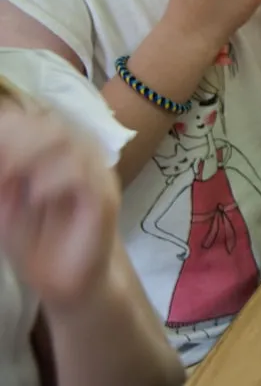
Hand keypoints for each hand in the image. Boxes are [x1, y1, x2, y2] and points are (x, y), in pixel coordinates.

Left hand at [0, 96, 118, 307]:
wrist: (70, 284)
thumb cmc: (38, 245)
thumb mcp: (5, 206)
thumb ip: (3, 177)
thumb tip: (0, 152)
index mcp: (56, 155)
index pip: (36, 121)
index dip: (10, 127)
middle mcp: (80, 158)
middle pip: (53, 125)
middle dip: (18, 139)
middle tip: (1, 169)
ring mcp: (96, 175)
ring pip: (70, 142)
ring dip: (33, 155)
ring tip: (11, 178)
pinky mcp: (104, 199)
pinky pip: (84, 174)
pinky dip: (56, 179)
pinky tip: (37, 194)